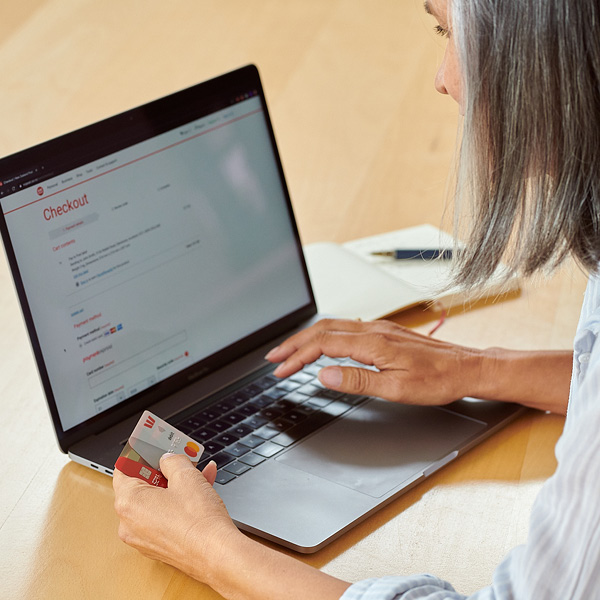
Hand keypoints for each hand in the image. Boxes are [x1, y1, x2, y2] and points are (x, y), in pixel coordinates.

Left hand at [113, 454, 239, 582]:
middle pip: (142, 485)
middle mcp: (130, 523)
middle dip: (162, 469)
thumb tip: (168, 459)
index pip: (124, 469)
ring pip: (157, 500)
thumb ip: (172, 460)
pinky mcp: (161, 544)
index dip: (139, 453)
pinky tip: (202, 486)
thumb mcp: (185, 475)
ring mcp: (144, 536)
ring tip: (197, 470)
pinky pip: (165, 515)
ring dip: (176, 483)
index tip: (149, 445)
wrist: (217, 553)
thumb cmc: (198, 521)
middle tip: (177, 455)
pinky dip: (179, 501)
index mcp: (128, 502)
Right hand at [266, 318, 484, 405]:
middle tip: (273, 358)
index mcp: (373, 343)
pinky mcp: (385, 333)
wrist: (467, 367)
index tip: (280, 370)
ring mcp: (380, 328)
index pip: (322, 345)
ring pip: (333, 326)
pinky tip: (323, 345)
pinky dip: (325, 336)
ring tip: (290, 352)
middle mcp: (373, 330)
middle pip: (322, 330)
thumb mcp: (396, 389)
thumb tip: (324, 374)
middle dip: (293, 343)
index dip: (297, 356)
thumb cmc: (438, 380)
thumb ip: (358, 380)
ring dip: (307, 338)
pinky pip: (347, 328)